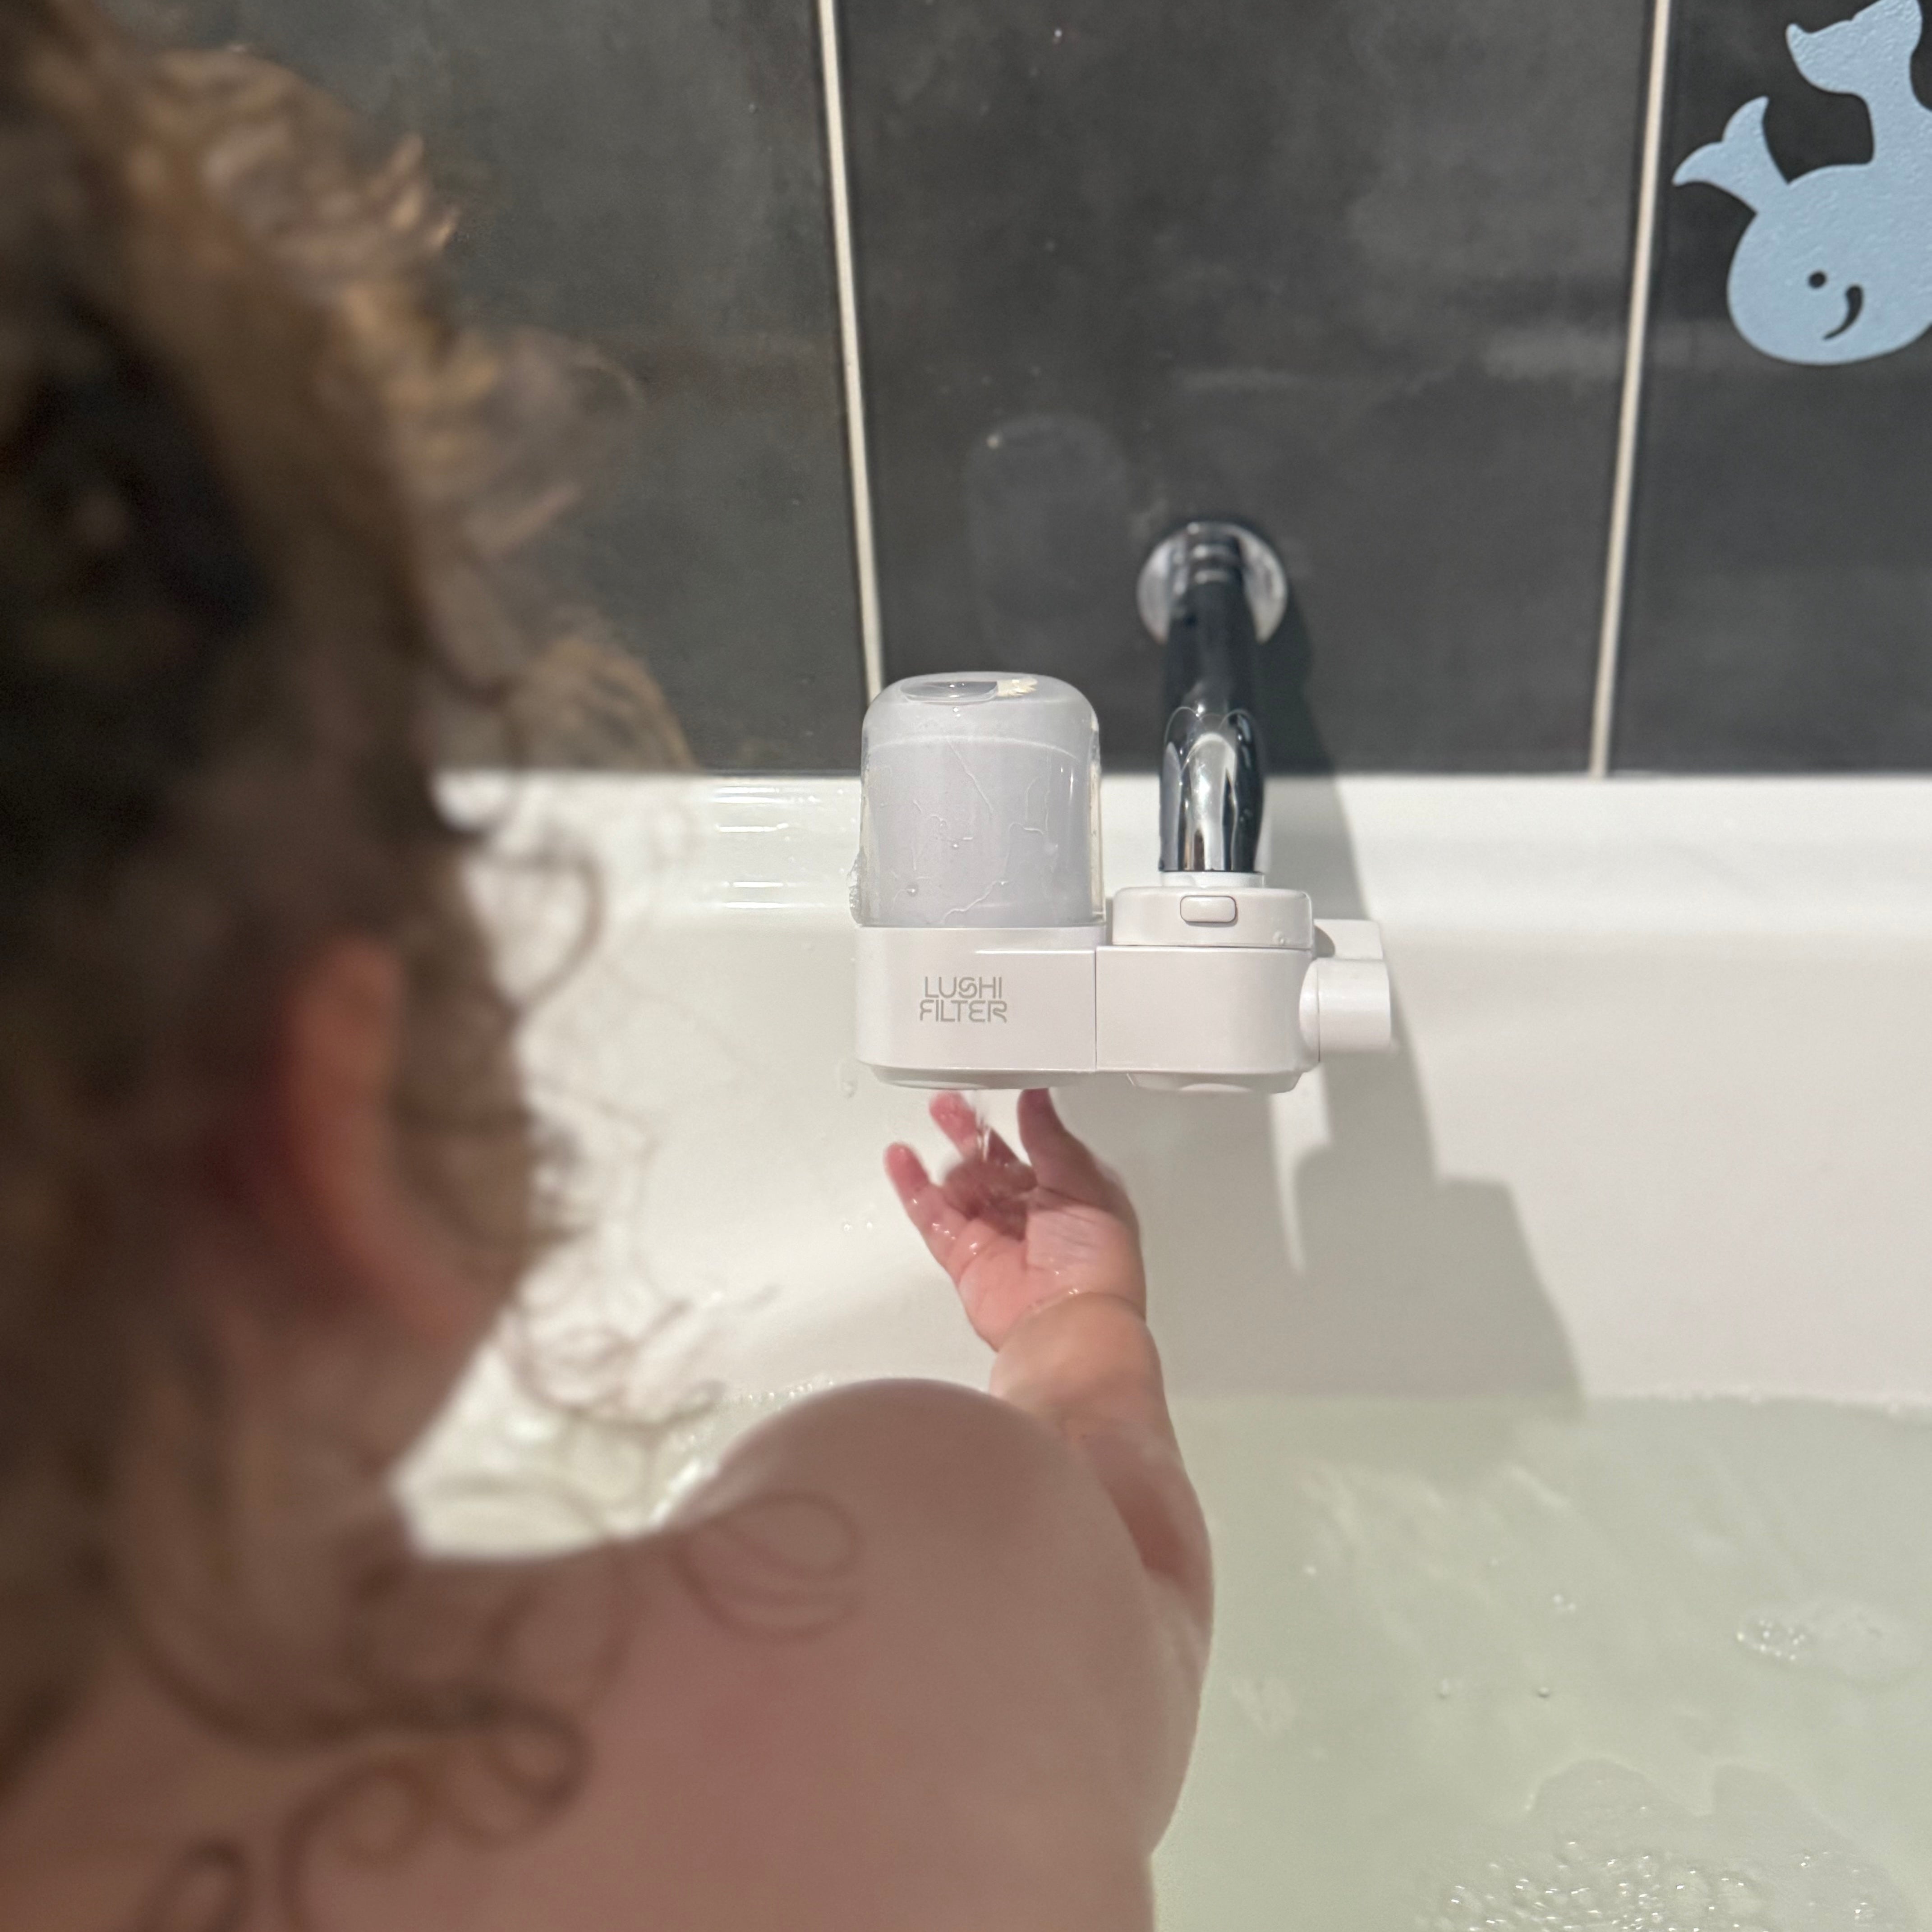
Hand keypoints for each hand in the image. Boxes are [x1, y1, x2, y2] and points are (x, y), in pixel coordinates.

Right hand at [885, 1090, 1144, 1351]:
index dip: (1016, 1120)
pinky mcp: (964, 1257)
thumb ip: (1052, 1138)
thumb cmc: (1094, 1265)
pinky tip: (902, 1159)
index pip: (1038, 1149)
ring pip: (962, 1185)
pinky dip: (914, 1186)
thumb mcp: (1083, 1182)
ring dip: (948, 1153)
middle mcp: (1034, 1217)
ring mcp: (996, 1236)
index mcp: (1072, 1196)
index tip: (996, 1089)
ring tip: (936, 1120)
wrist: (1066, 1323)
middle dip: (972, 1131)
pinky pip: (933, 1215)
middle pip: (993, 1164)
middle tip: (951, 1103)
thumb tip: (1037, 1097)